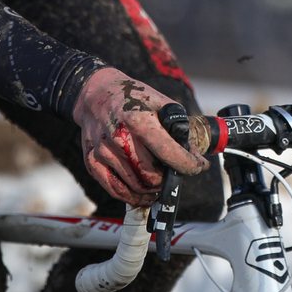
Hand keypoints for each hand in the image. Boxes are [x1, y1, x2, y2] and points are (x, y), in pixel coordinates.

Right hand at [72, 67, 209, 205]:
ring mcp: (103, 151)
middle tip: (176, 174)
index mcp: (138, 120)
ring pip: (136, 185)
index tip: (199, 166)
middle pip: (151, 174)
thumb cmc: (133, 99)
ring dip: (153, 190)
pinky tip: (144, 193)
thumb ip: (180, 127)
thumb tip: (194, 153)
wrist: (97, 95)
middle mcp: (119, 137)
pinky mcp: (92, 161)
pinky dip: (133, 196)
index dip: (188, 164)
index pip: (168, 152)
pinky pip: (115, 189)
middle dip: (169, 179)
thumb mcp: (161, 103)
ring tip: (162, 184)